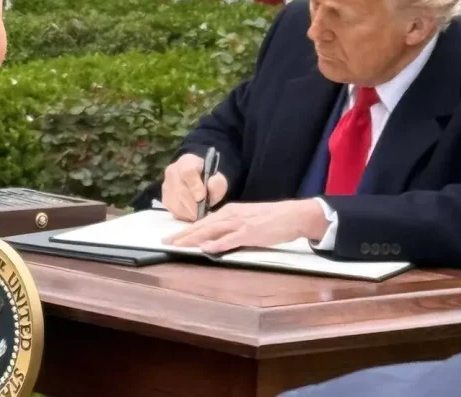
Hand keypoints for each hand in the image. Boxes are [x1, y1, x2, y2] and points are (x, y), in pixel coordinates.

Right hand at [161, 153, 228, 221]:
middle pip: (180, 191)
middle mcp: (173, 171)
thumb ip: (217, 182)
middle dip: (193, 205)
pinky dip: (183, 215)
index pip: (187, 172)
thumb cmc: (209, 180)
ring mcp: (166, 185)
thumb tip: (211, 185)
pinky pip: (172, 211)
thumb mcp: (217, 179)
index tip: (202, 197)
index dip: (195, 186)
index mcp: (188, 161)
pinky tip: (190, 214)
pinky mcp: (164, 199)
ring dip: (188, 212)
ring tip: (197, 214)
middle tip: (202, 212)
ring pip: (175, 203)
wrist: (198, 181)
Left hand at [164, 199, 328, 253]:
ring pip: (212, 230)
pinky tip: (206, 249)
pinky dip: (217, 244)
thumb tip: (216, 238)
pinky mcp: (251, 232)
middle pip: (203, 225)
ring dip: (194, 238)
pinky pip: (231, 239)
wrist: (294, 215)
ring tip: (178, 245)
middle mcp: (232, 214)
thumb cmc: (273, 219)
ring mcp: (241, 223)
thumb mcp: (248, 220)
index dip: (187, 229)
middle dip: (183, 234)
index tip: (172, 236)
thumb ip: (232, 227)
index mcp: (231, 211)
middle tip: (165, 241)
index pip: (204, 221)